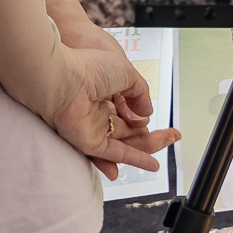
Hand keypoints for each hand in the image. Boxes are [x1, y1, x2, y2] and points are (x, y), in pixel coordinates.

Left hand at [41, 38, 176, 179]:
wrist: (60, 75)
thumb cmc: (87, 66)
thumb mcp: (124, 72)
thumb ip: (140, 92)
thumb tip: (147, 114)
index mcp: (100, 92)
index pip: (127, 111)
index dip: (144, 116)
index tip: (159, 115)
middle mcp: (94, 111)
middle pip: (128, 129)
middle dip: (151, 134)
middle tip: (173, 135)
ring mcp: (90, 127)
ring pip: (125, 141)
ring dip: (148, 146)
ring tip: (169, 141)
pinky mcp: (86, 141)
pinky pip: (114, 153)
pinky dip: (134, 159)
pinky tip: (152, 165)